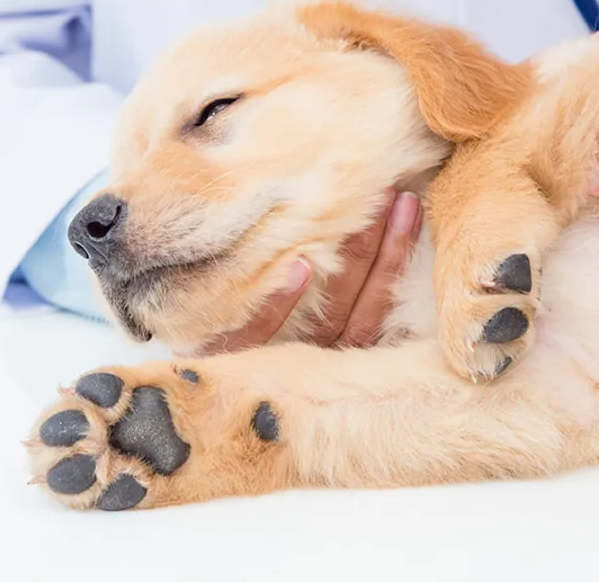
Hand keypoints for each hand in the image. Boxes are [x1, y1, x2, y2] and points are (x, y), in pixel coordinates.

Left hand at [189, 190, 421, 355]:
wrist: (189, 402)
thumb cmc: (252, 353)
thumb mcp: (297, 330)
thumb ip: (331, 295)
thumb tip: (363, 226)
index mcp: (339, 354)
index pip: (381, 304)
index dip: (397, 256)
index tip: (409, 205)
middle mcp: (319, 361)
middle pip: (364, 304)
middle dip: (385, 248)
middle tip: (398, 195)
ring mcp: (281, 364)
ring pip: (327, 315)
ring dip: (351, 262)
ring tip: (364, 212)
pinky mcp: (235, 360)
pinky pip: (262, 332)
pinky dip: (282, 302)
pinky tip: (299, 265)